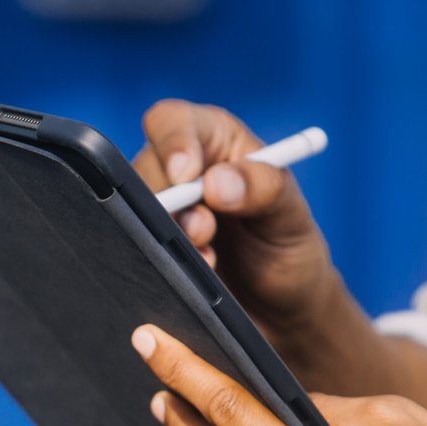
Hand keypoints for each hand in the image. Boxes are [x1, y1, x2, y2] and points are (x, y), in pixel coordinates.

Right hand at [132, 101, 337, 340]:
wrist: (279, 304)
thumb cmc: (288, 246)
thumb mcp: (290, 214)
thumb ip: (263, 189)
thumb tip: (216, 182)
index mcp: (216, 140)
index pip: (173, 121)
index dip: (172, 143)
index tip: (185, 176)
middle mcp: (182, 168)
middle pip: (145, 167)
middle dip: (172, 202)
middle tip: (204, 229)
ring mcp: (163, 207)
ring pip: (136, 208)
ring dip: (170, 235)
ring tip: (210, 256)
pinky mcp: (152, 241)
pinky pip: (136, 242)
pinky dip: (164, 258)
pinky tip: (199, 268)